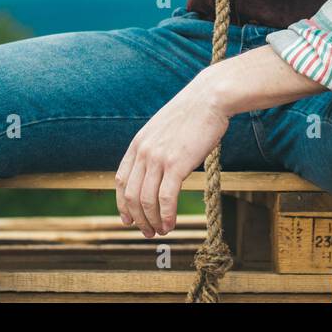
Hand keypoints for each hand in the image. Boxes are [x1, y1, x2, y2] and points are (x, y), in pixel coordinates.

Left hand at [113, 78, 230, 236]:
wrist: (210, 98)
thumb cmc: (193, 114)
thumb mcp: (164, 128)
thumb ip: (156, 147)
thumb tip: (158, 168)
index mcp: (138, 143)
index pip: (121, 181)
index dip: (122, 204)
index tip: (129, 220)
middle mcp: (144, 152)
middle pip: (131, 196)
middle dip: (138, 219)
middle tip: (148, 232)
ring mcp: (158, 158)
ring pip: (147, 201)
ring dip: (152, 221)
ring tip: (160, 232)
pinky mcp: (177, 164)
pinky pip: (165, 198)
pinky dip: (166, 215)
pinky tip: (171, 224)